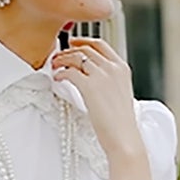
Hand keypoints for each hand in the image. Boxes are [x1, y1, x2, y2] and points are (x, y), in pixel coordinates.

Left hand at [50, 37, 148, 179]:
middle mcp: (113, 68)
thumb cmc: (121, 124)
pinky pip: (70, 72)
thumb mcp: (120, 94)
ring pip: (76, 57)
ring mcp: (102, 75)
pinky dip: (61, 73)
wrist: (124, 138)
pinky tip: (57, 78)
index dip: (84, 41)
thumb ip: (109, 82)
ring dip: (62, 59)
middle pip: (86, 49)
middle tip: (58, 56)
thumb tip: (91, 79)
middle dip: (69, 50)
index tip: (74, 43)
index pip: (101, 45)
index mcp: (122, 68)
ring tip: (54, 66)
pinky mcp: (89, 86)